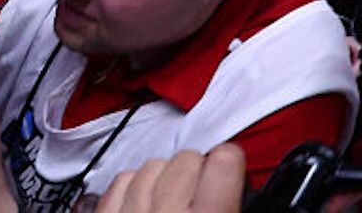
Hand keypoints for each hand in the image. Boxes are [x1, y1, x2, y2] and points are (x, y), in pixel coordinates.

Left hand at [94, 145, 245, 211]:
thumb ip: (230, 201)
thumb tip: (240, 184)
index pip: (223, 163)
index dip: (230, 163)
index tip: (230, 167)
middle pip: (187, 159)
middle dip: (198, 171)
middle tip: (205, 193)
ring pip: (152, 165)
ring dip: (164, 177)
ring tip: (175, 201)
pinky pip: (122, 180)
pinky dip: (134, 186)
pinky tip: (146, 202)